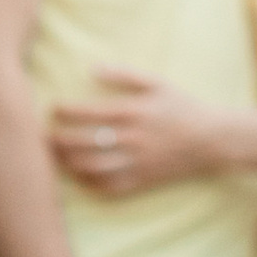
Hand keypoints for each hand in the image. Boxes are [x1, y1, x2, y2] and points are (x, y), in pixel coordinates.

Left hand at [48, 69, 229, 197]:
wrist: (212, 139)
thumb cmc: (183, 107)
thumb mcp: (157, 83)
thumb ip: (124, 75)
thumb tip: (92, 69)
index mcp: (134, 112)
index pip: (88, 113)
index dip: (65, 111)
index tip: (53, 109)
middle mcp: (132, 139)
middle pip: (84, 142)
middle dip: (59, 139)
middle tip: (44, 135)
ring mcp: (137, 162)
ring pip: (92, 167)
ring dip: (68, 162)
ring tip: (56, 155)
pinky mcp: (143, 180)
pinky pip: (110, 187)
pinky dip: (90, 183)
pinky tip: (79, 175)